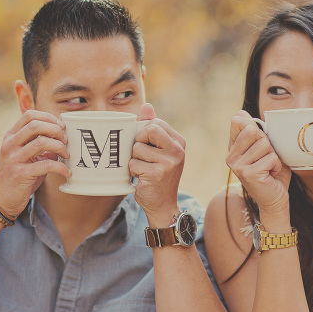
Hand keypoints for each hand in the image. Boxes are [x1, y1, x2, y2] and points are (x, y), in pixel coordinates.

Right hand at [0, 110, 70, 217]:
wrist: (0, 199)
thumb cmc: (17, 176)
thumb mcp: (26, 157)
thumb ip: (40, 146)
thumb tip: (62, 138)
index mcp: (11, 137)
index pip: (29, 115)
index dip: (48, 117)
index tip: (61, 126)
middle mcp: (10, 145)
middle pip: (35, 125)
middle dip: (55, 130)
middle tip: (65, 140)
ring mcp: (14, 159)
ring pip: (41, 142)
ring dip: (59, 147)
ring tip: (67, 155)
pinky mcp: (20, 174)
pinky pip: (46, 165)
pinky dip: (61, 167)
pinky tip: (66, 172)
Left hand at [130, 103, 185, 222]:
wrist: (163, 206)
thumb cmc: (158, 176)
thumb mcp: (159, 150)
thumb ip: (152, 127)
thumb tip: (146, 105)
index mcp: (179, 142)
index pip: (154, 123)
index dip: (144, 134)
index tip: (149, 148)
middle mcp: (177, 151)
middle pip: (147, 131)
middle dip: (139, 144)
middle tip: (146, 159)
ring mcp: (168, 162)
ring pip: (136, 149)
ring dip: (135, 161)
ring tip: (145, 171)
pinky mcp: (156, 173)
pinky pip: (133, 164)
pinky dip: (133, 172)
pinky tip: (143, 179)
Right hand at [226, 110, 290, 214]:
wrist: (275, 199)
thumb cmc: (271, 172)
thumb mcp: (263, 148)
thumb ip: (254, 132)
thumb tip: (240, 113)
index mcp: (232, 148)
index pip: (238, 122)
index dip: (254, 128)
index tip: (258, 143)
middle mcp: (231, 157)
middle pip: (254, 131)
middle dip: (267, 143)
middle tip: (266, 158)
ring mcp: (238, 166)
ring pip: (264, 145)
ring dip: (273, 156)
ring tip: (269, 167)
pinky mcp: (249, 174)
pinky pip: (271, 158)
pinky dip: (276, 165)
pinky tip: (270, 175)